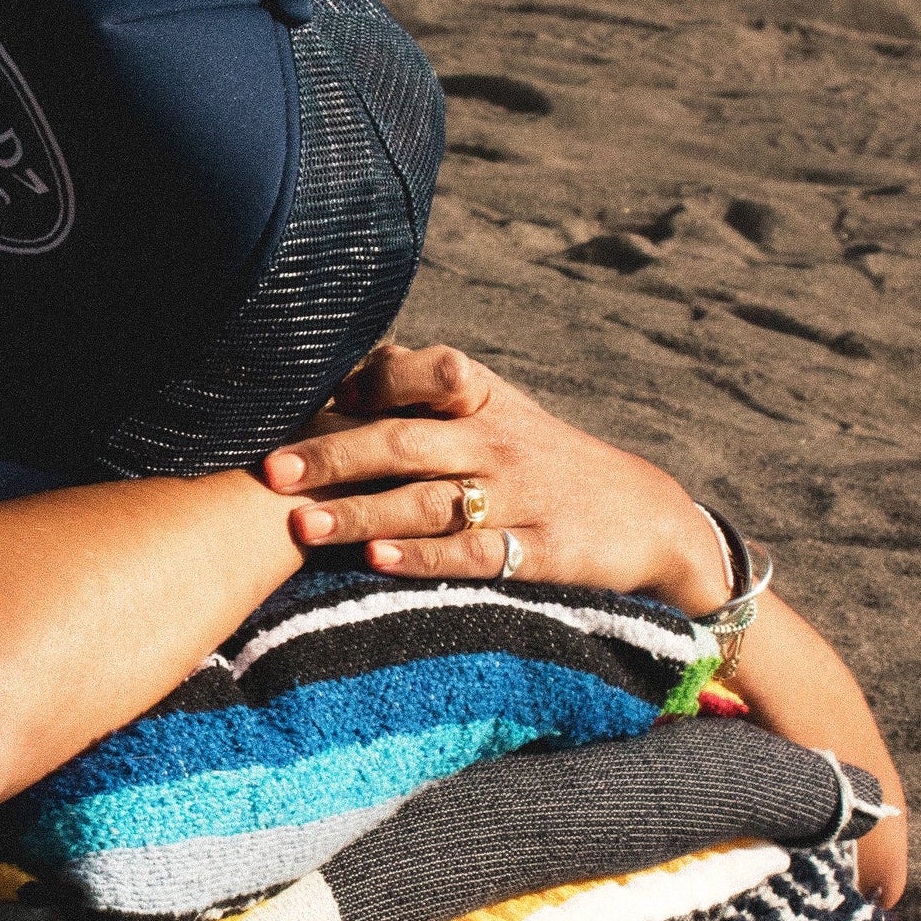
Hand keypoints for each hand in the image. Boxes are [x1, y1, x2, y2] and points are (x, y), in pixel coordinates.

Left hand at [262, 343, 730, 611]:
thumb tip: (362, 359)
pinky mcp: (541, 551)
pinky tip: (378, 561)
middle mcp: (497, 442)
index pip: (426, 374)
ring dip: (362, 513)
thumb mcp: (499, 411)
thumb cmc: (545, 461)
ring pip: (428, 502)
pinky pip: (474, 554)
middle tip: (271, 469)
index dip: (371, 382)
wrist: (649, 516)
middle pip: (405, 442)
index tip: (315, 397)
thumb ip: (430, 389)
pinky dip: (423, 558)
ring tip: (302, 525)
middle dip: (334, 455)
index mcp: (484, 402)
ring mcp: (520, 497)